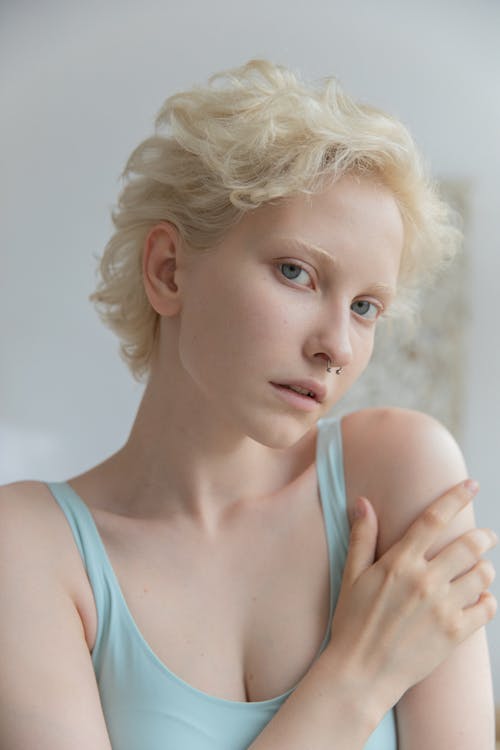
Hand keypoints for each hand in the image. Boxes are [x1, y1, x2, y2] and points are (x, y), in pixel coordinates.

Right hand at [326, 480, 496, 715]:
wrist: (361, 673)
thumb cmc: (352, 622)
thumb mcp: (352, 576)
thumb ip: (362, 537)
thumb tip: (362, 501)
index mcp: (399, 562)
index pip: (433, 519)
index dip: (456, 497)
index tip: (472, 485)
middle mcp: (424, 581)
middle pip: (469, 545)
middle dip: (483, 536)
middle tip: (486, 536)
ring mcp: (442, 608)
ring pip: (482, 575)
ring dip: (485, 567)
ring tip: (479, 569)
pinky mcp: (455, 634)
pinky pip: (487, 608)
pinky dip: (488, 599)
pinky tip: (479, 598)